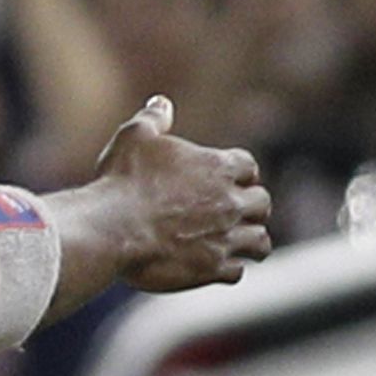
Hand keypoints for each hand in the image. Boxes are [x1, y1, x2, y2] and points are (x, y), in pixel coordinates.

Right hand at [81, 95, 274, 289]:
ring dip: (251, 241)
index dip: (241, 173)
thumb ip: (153, 119)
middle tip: (238, 213)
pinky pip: (236, 272)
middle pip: (262, 203)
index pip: (249, 167)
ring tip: (243, 246)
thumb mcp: (133, 137)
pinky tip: (217, 268)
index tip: (231, 180)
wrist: (112, 229)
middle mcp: (230, 202)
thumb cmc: (122, 181)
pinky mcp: (212, 268)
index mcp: (218, 167)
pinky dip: (229, 269)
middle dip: (252, 208)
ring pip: (260, 241)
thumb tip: (161, 102)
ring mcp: (224, 237)